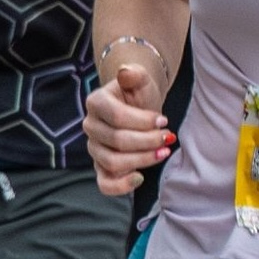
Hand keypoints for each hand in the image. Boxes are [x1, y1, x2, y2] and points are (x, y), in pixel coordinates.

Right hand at [86, 61, 174, 195]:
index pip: (117, 117)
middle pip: (117, 141)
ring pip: (113, 162)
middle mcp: (90, 126)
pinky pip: (105, 184)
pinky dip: (121, 186)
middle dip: (148, 141)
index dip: (143, 121)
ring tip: (163, 152)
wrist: (138, 107)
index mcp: (96, 102)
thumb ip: (134, 74)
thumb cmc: (140, 94)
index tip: (164, 120)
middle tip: (168, 137)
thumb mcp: (141, 80)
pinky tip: (140, 177)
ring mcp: (94, 148)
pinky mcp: (101, 167)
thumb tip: (125, 72)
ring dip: (142, 160)